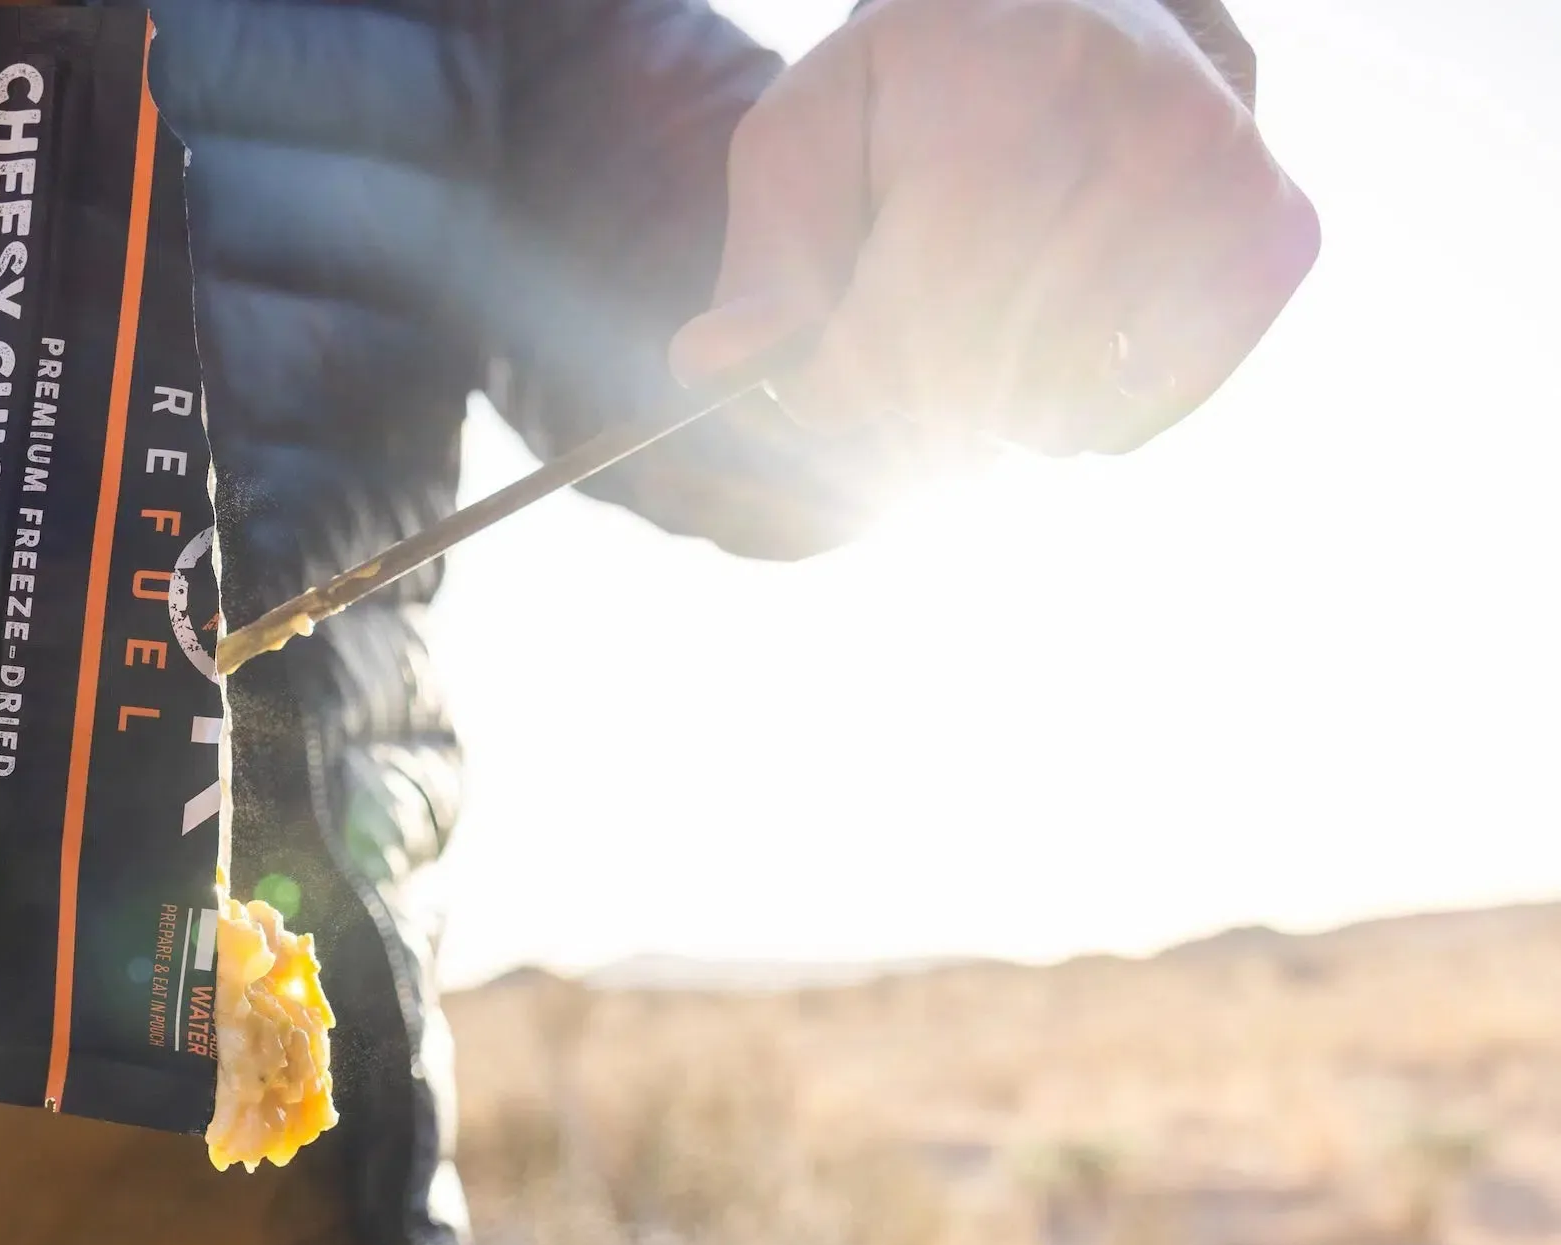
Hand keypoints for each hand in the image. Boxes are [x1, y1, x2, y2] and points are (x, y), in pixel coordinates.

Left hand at [669, 0, 1318, 454]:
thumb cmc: (925, 81)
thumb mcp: (812, 134)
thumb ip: (765, 256)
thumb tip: (716, 364)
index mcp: (1010, 100)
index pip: (904, 324)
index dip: (836, 385)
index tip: (815, 376)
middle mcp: (1142, 135)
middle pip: (974, 380)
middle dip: (898, 401)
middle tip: (885, 351)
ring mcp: (1227, 189)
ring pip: (1051, 413)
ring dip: (980, 409)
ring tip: (973, 314)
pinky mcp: (1276, 243)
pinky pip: (1134, 413)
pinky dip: (1068, 410)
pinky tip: (1051, 325)